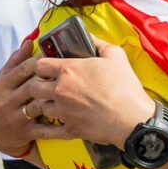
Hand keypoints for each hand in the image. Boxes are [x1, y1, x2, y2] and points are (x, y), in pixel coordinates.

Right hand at [0, 41, 65, 155]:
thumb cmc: (5, 101)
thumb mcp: (4, 81)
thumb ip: (15, 61)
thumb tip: (29, 41)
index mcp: (2, 85)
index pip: (24, 68)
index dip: (43, 61)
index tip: (58, 57)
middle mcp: (6, 101)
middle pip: (33, 85)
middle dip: (52, 79)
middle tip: (70, 74)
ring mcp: (14, 118)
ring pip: (39, 105)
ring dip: (56, 99)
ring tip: (73, 93)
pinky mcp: (24, 133)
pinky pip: (44, 128)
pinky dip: (59, 125)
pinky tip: (72, 118)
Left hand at [29, 36, 154, 148]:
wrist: (134, 119)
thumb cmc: (125, 87)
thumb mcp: (115, 55)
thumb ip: (98, 43)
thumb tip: (89, 37)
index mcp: (69, 70)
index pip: (38, 65)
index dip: (41, 65)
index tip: (47, 68)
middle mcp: (61, 90)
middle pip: (33, 87)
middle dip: (38, 85)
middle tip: (47, 85)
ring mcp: (63, 111)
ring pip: (39, 107)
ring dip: (44, 104)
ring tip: (53, 103)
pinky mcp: (70, 129)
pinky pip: (48, 130)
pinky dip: (45, 128)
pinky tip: (47, 125)